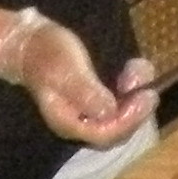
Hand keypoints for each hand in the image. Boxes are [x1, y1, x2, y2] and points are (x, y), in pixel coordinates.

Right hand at [0, 12, 157, 147]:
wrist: (31, 43)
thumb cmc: (44, 55)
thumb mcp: (64, 71)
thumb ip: (85, 92)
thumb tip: (109, 111)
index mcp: (69, 123)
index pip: (104, 135)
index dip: (128, 120)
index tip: (142, 98)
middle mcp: (83, 123)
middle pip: (119, 130)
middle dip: (136, 109)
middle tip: (146, 88)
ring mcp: (92, 112)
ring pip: (125, 115)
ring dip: (137, 95)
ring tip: (135, 69)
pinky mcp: (100, 98)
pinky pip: (124, 102)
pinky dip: (134, 86)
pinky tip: (132, 67)